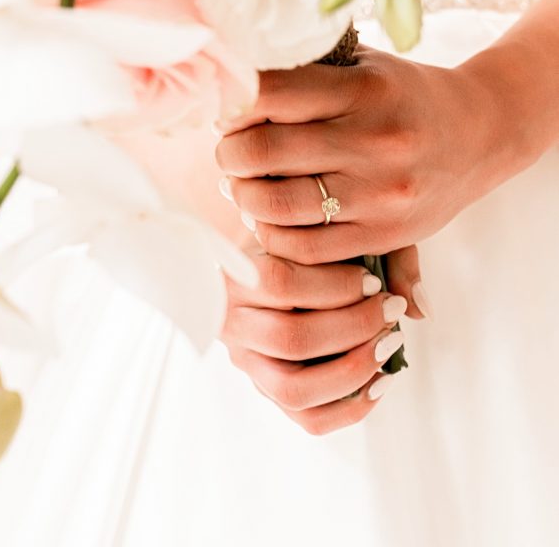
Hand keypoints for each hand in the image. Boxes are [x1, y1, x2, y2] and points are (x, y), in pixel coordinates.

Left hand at [216, 45, 523, 262]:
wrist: (480, 133)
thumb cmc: (404, 93)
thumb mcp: (364, 63)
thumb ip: (305, 69)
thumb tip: (228, 76)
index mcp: (363, 88)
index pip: (269, 93)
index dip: (232, 102)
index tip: (226, 106)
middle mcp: (373, 140)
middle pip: (263, 152)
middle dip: (229, 152)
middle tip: (229, 148)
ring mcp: (379, 193)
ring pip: (276, 205)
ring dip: (244, 195)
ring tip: (245, 183)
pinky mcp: (383, 234)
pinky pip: (304, 247)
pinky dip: (273, 234)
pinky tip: (272, 215)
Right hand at [220, 244, 421, 434]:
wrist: (269, 261)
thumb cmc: (306, 243)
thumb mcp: (333, 233)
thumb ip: (381, 255)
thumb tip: (420, 306)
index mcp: (236, 274)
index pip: (278, 282)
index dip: (333, 285)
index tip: (372, 281)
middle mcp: (233, 324)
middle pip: (290, 338)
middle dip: (353, 327)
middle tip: (390, 310)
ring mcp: (249, 365)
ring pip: (294, 389)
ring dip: (353, 369)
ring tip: (390, 343)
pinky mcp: (270, 393)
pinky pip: (309, 420)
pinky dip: (352, 407)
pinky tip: (382, 379)